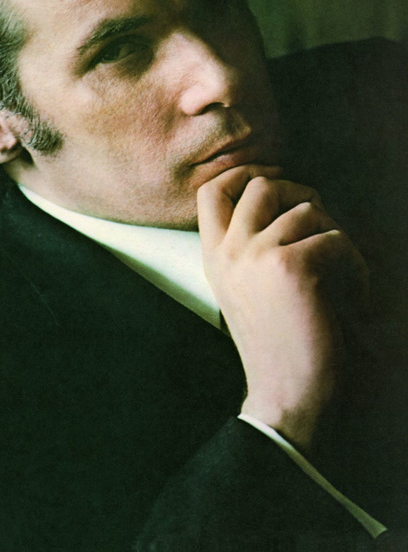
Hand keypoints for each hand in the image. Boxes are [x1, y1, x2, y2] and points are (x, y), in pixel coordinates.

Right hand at [198, 166, 367, 449]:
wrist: (286, 392)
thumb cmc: (276, 341)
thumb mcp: (245, 288)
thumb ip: (250, 246)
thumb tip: (290, 203)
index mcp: (214, 257)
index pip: (210, 191)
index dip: (244, 174)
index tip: (274, 182)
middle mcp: (229, 251)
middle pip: (260, 185)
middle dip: (298, 193)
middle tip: (319, 225)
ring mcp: (255, 255)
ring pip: (306, 209)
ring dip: (334, 235)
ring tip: (340, 272)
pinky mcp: (291, 266)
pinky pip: (335, 238)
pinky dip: (355, 265)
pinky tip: (352, 295)